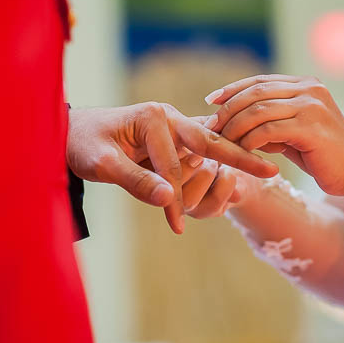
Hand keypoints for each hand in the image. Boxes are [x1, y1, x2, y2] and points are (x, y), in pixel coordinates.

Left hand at [66, 103, 277, 232]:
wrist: (70, 132)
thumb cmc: (82, 144)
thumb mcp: (101, 165)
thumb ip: (135, 181)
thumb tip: (170, 199)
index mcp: (153, 117)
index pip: (173, 165)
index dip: (175, 198)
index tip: (177, 226)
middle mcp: (168, 116)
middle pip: (210, 141)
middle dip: (240, 158)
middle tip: (273, 171)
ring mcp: (174, 125)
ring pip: (208, 148)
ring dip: (229, 162)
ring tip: (265, 171)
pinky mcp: (174, 137)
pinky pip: (201, 150)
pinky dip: (220, 161)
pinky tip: (243, 167)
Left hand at [203, 75, 343, 195]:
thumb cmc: (321, 154)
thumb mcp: (292, 130)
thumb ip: (269, 120)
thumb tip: (232, 118)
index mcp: (306, 84)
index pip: (261, 81)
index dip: (233, 89)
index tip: (211, 101)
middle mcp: (310, 89)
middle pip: (256, 92)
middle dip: (229, 109)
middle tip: (211, 125)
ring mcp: (312, 106)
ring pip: (259, 110)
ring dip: (235, 126)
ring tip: (221, 141)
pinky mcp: (311, 127)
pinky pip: (269, 130)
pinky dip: (250, 140)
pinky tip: (240, 151)